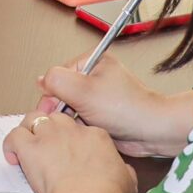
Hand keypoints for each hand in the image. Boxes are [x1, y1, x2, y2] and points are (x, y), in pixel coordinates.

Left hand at [2, 111, 135, 192]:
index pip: (80, 126)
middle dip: (51, 128)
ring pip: (33, 118)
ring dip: (29, 129)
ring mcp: (50, 136)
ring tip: (28, 144)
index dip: (73, 137)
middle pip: (56, 117)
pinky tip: (13, 156)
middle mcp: (71, 129)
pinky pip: (14, 136)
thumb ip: (124, 170)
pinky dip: (10, 144)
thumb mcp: (128, 180)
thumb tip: (123, 171)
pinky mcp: (31, 148)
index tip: (69, 149)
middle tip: (48, 144)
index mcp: (96, 135)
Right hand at [33, 58, 192, 159]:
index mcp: (92, 61)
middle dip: (62, 108)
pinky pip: (80, 119)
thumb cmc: (126, 108)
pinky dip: (80, 127)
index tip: (52, 109)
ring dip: (71, 119)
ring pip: (69, 108)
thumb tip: (41, 80)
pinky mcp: (102, 113)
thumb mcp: (84, 90)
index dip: (52, 93)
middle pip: (62, 92)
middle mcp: (95, 76)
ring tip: (81, 126)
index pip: (58, 75)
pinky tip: (87, 131)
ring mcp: (98, 95)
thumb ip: (56, 80)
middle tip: (67, 120)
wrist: (152, 131)